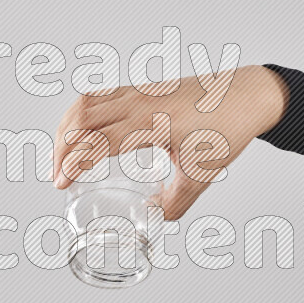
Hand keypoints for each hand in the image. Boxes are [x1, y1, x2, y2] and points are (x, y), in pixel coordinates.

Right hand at [53, 65, 288, 218]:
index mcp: (152, 124)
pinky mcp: (142, 88)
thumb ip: (175, 203)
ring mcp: (139, 92)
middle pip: (81, 119)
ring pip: (86, 102)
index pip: (97, 141)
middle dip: (60, 148)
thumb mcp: (201, 175)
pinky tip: (84, 132)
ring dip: (67, 127)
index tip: (61, 183)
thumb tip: (152, 214)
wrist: (246, 96)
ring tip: (62, 154)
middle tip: (57, 174)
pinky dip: (82, 113)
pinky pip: (100, 95)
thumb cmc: (227, 129)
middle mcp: (140, 103)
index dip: (73, 163)